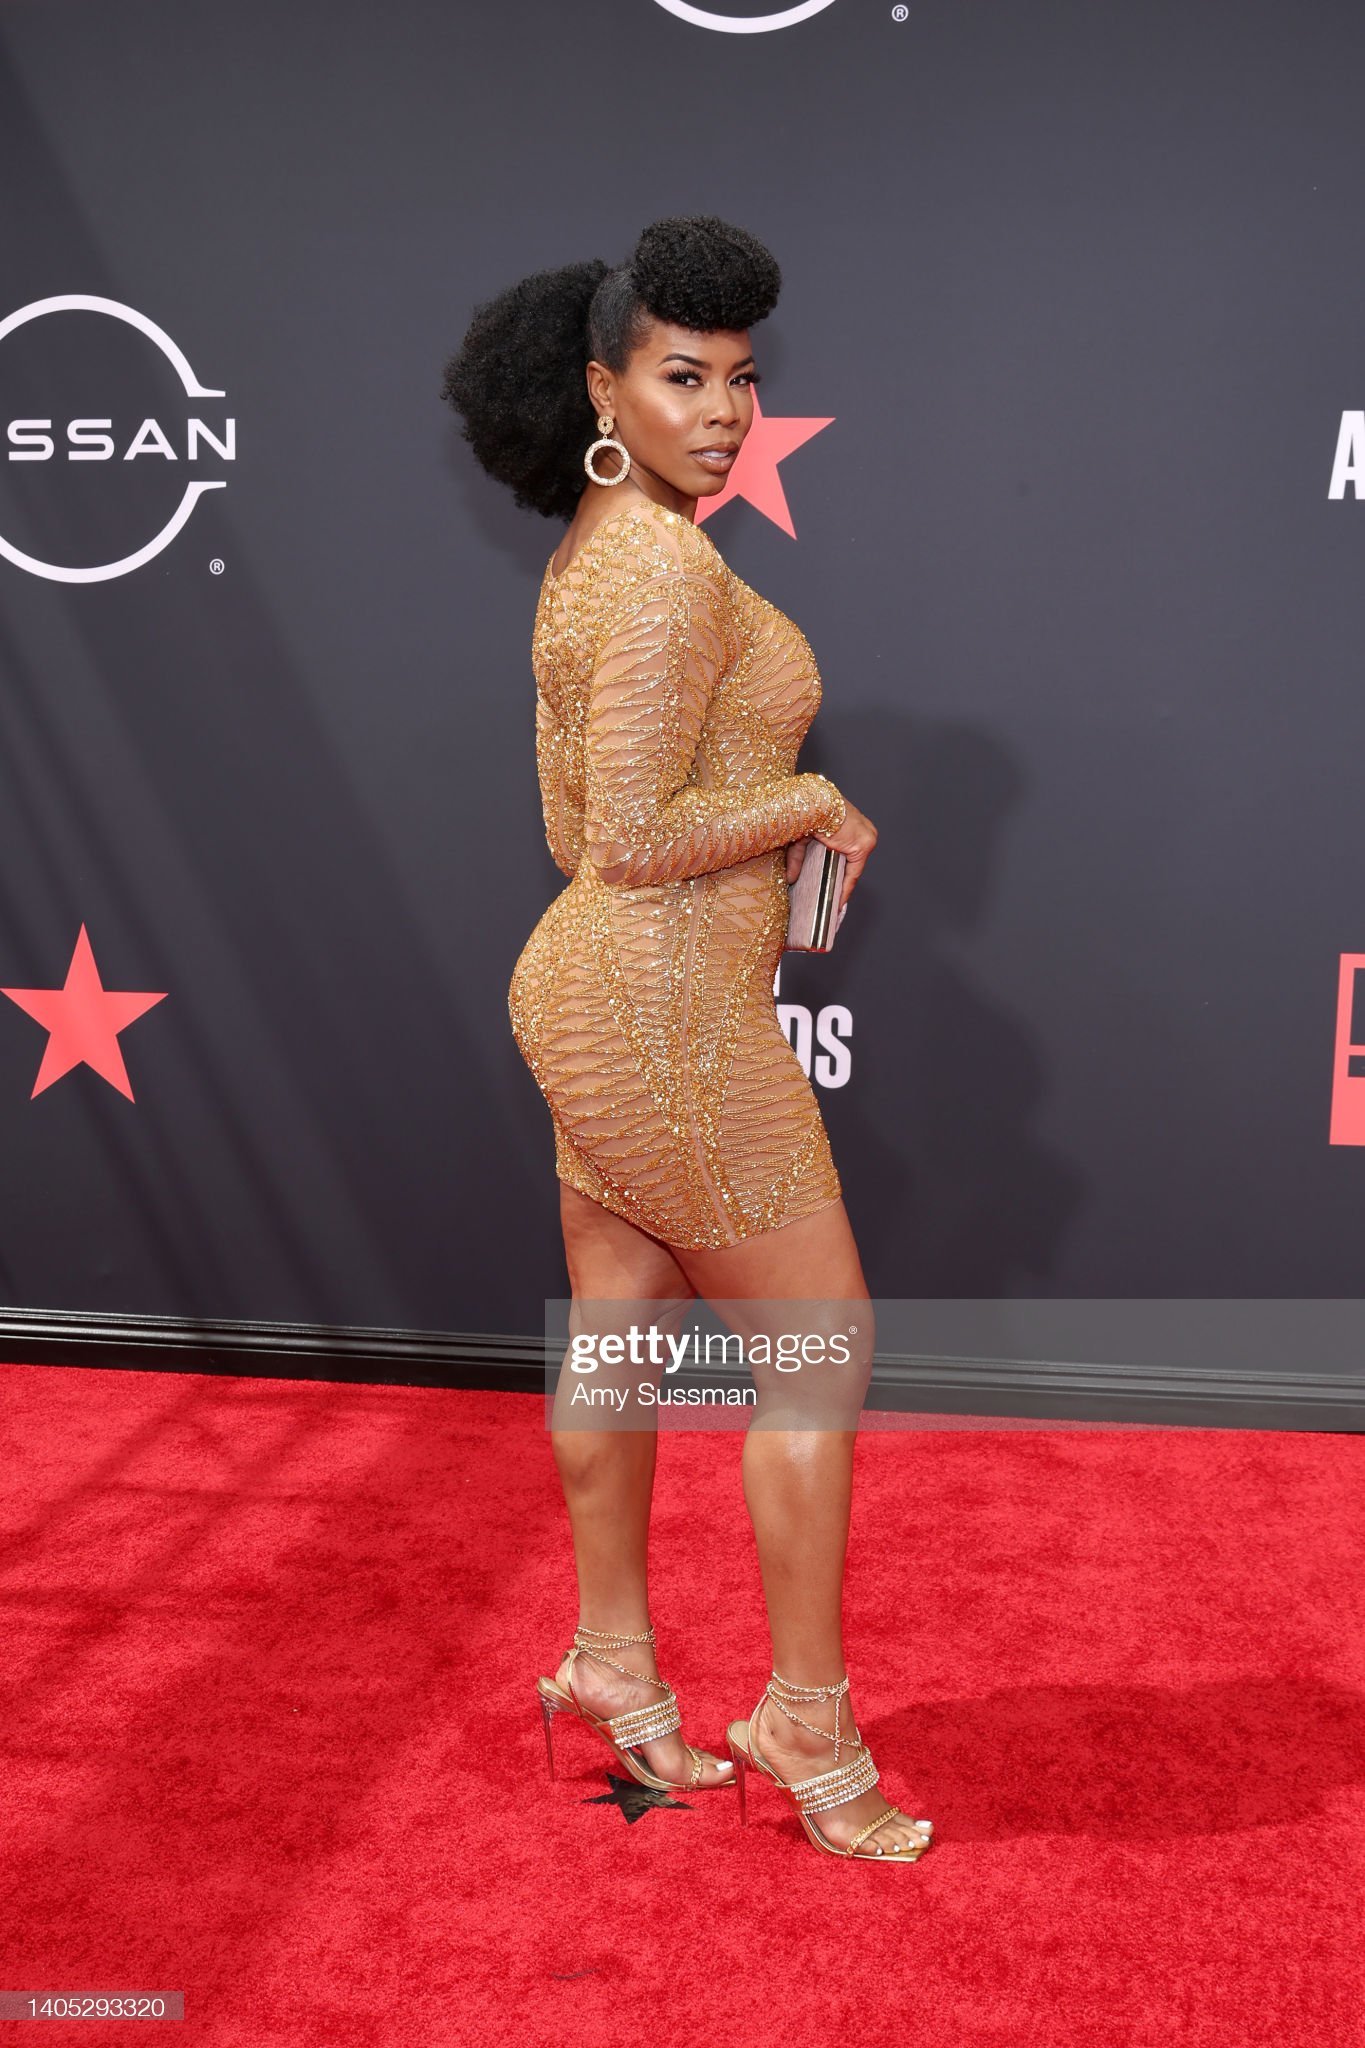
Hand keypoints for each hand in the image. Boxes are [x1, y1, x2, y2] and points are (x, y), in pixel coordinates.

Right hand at [785, 797, 876, 925]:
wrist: (811, 802)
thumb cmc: (805, 810)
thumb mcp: (801, 837)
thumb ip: (798, 857)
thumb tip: (790, 878)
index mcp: (849, 820)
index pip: (847, 849)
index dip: (839, 868)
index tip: (833, 883)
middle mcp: (861, 828)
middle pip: (850, 860)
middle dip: (839, 878)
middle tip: (830, 896)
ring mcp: (865, 836)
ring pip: (852, 867)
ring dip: (842, 883)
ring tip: (832, 901)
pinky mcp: (863, 845)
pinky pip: (854, 872)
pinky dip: (846, 887)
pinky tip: (838, 901)